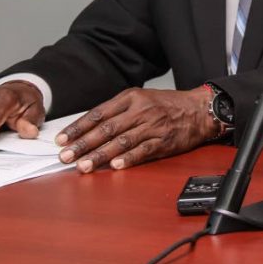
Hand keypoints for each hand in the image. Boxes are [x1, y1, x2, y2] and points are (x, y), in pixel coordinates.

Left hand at [56, 86, 219, 172]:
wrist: (199, 109)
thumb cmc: (169, 105)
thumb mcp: (142, 98)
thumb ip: (118, 111)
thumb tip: (90, 128)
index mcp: (131, 98)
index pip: (98, 113)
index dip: (79, 127)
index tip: (63, 139)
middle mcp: (140, 111)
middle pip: (106, 129)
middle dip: (83, 144)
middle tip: (66, 156)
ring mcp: (152, 126)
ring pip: (121, 141)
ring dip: (100, 155)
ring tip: (83, 166)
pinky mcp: (164, 141)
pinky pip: (143, 151)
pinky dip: (128, 159)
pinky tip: (115, 166)